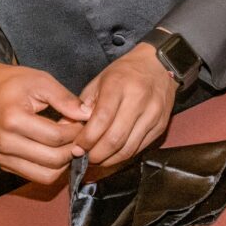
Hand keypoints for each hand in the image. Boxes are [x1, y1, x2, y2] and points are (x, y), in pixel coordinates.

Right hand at [0, 63, 89, 183]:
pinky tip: (56, 150)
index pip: (56, 137)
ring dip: (64, 163)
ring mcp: (3, 156)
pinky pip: (36, 176)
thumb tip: (88, 115)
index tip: (84, 122)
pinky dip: (52, 168)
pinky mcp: (4, 164)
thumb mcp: (41, 81)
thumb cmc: (14, 83)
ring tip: (68, 143)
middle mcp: (5, 143)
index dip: (76, 132)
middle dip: (73, 149)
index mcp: (13, 119)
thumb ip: (65, 99)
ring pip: (46, 175)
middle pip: (53, 159)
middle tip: (80, 135)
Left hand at [73, 44, 176, 168]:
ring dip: (108, 160)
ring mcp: (153, 114)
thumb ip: (81, 106)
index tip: (76, 148)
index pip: (101, 119)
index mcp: (119, 85)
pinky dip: (122, 156)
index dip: (86, 139)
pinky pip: (139, 149)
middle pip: (115, 139)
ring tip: (95, 159)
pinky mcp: (161, 126)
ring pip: (128, 149)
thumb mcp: (98, 81)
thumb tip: (64, 129)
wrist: (158, 65)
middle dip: (96, 154)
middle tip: (83, 158)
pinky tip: (112, 155)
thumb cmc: (124, 73)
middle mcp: (138, 100)